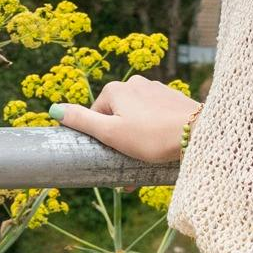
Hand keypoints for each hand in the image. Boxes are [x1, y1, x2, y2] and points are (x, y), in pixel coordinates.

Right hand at [45, 73, 194, 166]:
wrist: (198, 133)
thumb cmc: (152, 136)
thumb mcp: (111, 133)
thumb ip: (82, 121)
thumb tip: (54, 110)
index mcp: (116, 89)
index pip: (96, 115)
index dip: (101, 139)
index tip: (110, 158)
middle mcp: (135, 83)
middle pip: (117, 117)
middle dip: (120, 142)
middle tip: (127, 168)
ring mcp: (156, 90)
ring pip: (137, 119)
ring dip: (136, 141)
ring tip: (144, 165)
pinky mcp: (173, 100)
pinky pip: (155, 119)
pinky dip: (153, 135)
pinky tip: (159, 153)